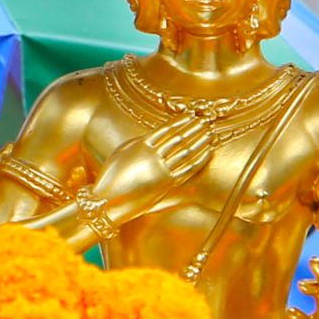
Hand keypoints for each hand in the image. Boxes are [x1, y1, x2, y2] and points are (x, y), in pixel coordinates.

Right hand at [92, 115, 214, 222]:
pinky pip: (188, 170)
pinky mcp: (166, 185)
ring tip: (209, 134)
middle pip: (179, 139)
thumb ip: (139, 142)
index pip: (167, 129)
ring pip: (186, 153)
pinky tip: (207, 153)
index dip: (181, 121)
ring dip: (200, 142)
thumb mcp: (122, 152)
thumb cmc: (112, 177)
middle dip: (194, 129)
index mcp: (141, 145)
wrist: (108, 202)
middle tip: (205, 122)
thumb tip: (154, 135)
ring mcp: (161, 171)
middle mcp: (153, 156)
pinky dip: (199, 160)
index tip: (192, 115)